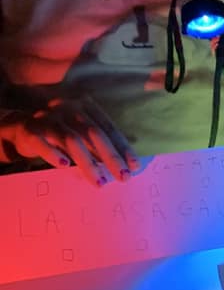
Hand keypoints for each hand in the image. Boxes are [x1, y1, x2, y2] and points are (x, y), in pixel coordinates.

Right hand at [0, 97, 139, 186]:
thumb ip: (99, 145)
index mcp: (84, 106)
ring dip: (88, 163)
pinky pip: (42, 143)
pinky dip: (53, 154)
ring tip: (100, 182)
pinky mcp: (30, 130)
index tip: (135, 166)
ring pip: (72, 140)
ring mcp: (47, 117)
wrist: (22, 128)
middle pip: (93, 133)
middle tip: (124, 177)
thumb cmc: (61, 134)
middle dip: (111, 157)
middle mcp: (67, 107)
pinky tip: (64, 166)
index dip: (122, 146)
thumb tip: (125, 166)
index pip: (108, 127)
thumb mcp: (81, 134)